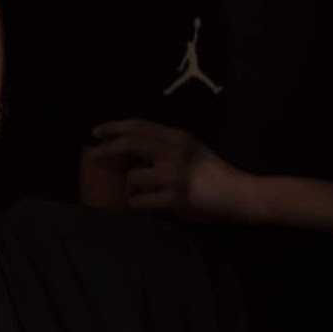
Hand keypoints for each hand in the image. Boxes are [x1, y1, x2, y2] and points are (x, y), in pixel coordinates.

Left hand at [88, 121, 254, 223]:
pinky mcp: (175, 197)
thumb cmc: (213, 174)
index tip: (98, 131)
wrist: (240, 194)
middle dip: (106, 149)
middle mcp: (174, 150)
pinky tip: (148, 206)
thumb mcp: (191, 149)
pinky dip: (138, 205)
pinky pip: (140, 201)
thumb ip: (166, 146)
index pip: (140, 125)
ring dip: (130, 189)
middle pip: (130, 143)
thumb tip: (131, 150)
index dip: (115, 126)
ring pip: (132, 178)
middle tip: (93, 155)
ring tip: (142, 194)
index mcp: (178, 137)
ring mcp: (174, 174)